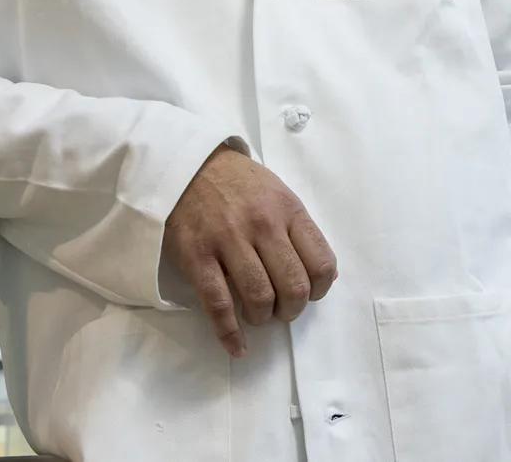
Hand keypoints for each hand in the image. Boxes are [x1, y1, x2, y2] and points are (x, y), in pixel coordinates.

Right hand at [164, 144, 338, 356]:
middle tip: (282, 310)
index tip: (310, 294)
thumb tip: (321, 274)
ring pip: (260, 297)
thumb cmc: (238, 183)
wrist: (188, 164)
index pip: (322, 263)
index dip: (320, 290)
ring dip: (263, 317)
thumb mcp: (278, 194)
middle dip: (292, 309)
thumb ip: (297, 230)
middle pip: (293, 286)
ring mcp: (228, 240)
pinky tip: (238, 346)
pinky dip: (230, 333)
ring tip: (259, 315)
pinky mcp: (197, 256)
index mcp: (288, 210)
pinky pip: (218, 304)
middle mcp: (263, 225)